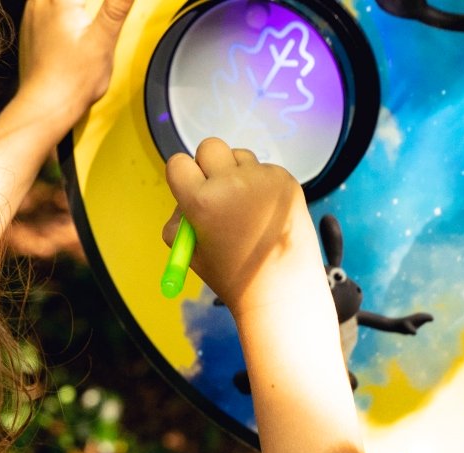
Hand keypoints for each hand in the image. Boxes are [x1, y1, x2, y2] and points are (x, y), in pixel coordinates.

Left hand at [15, 0, 136, 135]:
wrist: (46, 106)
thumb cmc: (74, 80)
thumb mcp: (104, 40)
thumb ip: (116, 7)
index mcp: (60, 1)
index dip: (98, 2)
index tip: (107, 8)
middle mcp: (40, 3)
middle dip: (86, 3)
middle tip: (94, 11)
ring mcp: (31, 16)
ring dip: (68, 5)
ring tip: (85, 15)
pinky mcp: (28, 30)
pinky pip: (41, 6)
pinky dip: (55, 8)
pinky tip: (69, 24)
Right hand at [164, 140, 318, 319]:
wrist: (282, 293)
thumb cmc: (233, 277)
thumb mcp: (192, 252)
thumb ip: (180, 219)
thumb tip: (186, 195)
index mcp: (202, 201)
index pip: (178, 163)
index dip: (183, 177)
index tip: (190, 189)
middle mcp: (232, 182)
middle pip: (209, 147)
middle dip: (209, 166)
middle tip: (217, 192)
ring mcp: (262, 179)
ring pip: (239, 156)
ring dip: (237, 174)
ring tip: (247, 211)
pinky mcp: (285, 180)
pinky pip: (263, 170)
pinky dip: (262, 185)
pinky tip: (267, 214)